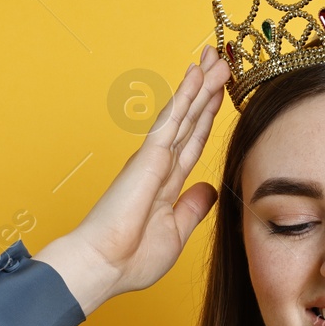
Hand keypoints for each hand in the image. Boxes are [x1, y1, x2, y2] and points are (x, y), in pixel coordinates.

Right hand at [34, 47, 231, 313]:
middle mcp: (160, 164)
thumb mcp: (176, 232)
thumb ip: (193, 208)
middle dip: (206, 91)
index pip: (194, 141)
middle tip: (220, 61)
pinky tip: (197, 74)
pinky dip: (186, 95)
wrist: (103, 267)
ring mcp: (154, 158)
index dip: (208, 117)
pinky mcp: (149, 157)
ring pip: (184, 113)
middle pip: (191, 120)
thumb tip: (209, 189)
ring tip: (216, 58)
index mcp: (166, 183)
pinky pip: (173, 119)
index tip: (221, 94)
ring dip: (201, 85)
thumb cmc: (130, 259)